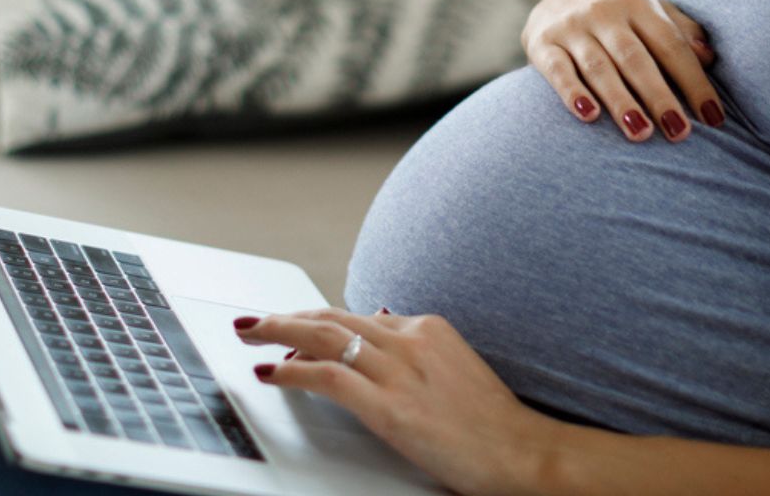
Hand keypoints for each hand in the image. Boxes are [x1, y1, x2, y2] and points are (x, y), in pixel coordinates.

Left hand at [235, 307, 564, 495]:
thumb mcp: (455, 365)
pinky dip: (291, 371)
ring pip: (322, 336)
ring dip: (277, 332)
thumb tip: (379, 318)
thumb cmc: (491, 422)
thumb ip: (416, 346)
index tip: (291, 328)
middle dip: (286, 316)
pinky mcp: (389, 405)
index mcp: (427, 328)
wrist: (520, 452)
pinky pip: (327, 376)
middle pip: (332, 316)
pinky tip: (271, 373)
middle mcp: (410, 339)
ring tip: (248, 334)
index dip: (316, 321)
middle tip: (253, 320)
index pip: (356, 316)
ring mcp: (399, 370)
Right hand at [520, 0, 723, 140]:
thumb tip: (710, 58)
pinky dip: (572, 93)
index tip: (713, 118)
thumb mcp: (651, 14)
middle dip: (659, 97)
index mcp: (638, 2)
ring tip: (641, 133)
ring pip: (599, 68)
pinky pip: (558, 71)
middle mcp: (604, 11)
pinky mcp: (542, 43)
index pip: (671, 44)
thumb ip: (682, 33)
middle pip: (635, 58)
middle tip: (679, 132)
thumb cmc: (619, 20)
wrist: (558, 0)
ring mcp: (571, 27)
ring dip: (621, 102)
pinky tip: (589, 117)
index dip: (694, 81)